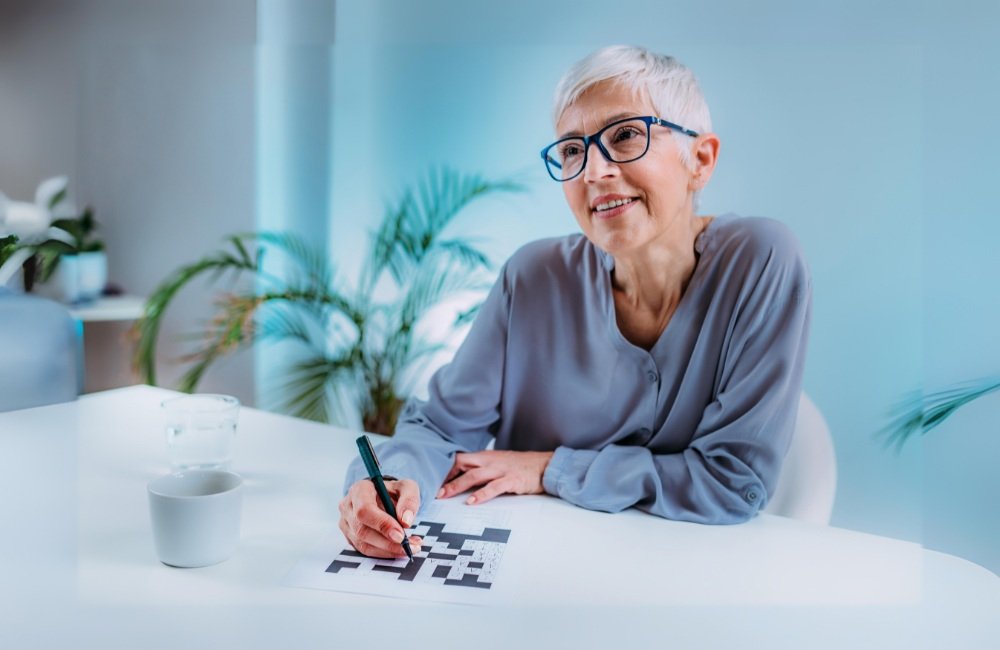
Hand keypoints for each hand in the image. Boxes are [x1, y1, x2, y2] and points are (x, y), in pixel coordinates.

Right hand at [338, 478, 422, 558]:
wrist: (384, 496)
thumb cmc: (394, 491)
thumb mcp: (407, 488)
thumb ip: (409, 501)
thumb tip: (406, 522)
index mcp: (360, 490)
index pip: (364, 510)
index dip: (382, 525)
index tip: (401, 535)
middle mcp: (348, 506)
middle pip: (362, 530)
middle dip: (388, 542)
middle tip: (409, 546)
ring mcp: (346, 523)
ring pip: (363, 544)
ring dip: (388, 550)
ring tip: (410, 547)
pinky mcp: (350, 537)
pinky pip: (365, 550)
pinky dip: (385, 552)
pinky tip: (400, 549)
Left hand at [437, 450, 553, 504]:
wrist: (544, 465)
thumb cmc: (519, 466)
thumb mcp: (498, 464)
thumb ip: (482, 469)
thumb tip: (462, 480)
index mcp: (485, 457)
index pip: (460, 459)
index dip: (445, 469)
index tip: (434, 480)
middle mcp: (490, 461)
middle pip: (463, 464)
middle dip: (446, 477)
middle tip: (433, 490)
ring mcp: (500, 470)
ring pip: (474, 475)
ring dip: (457, 485)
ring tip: (445, 495)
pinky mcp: (511, 480)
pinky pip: (494, 487)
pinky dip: (481, 494)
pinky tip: (472, 502)